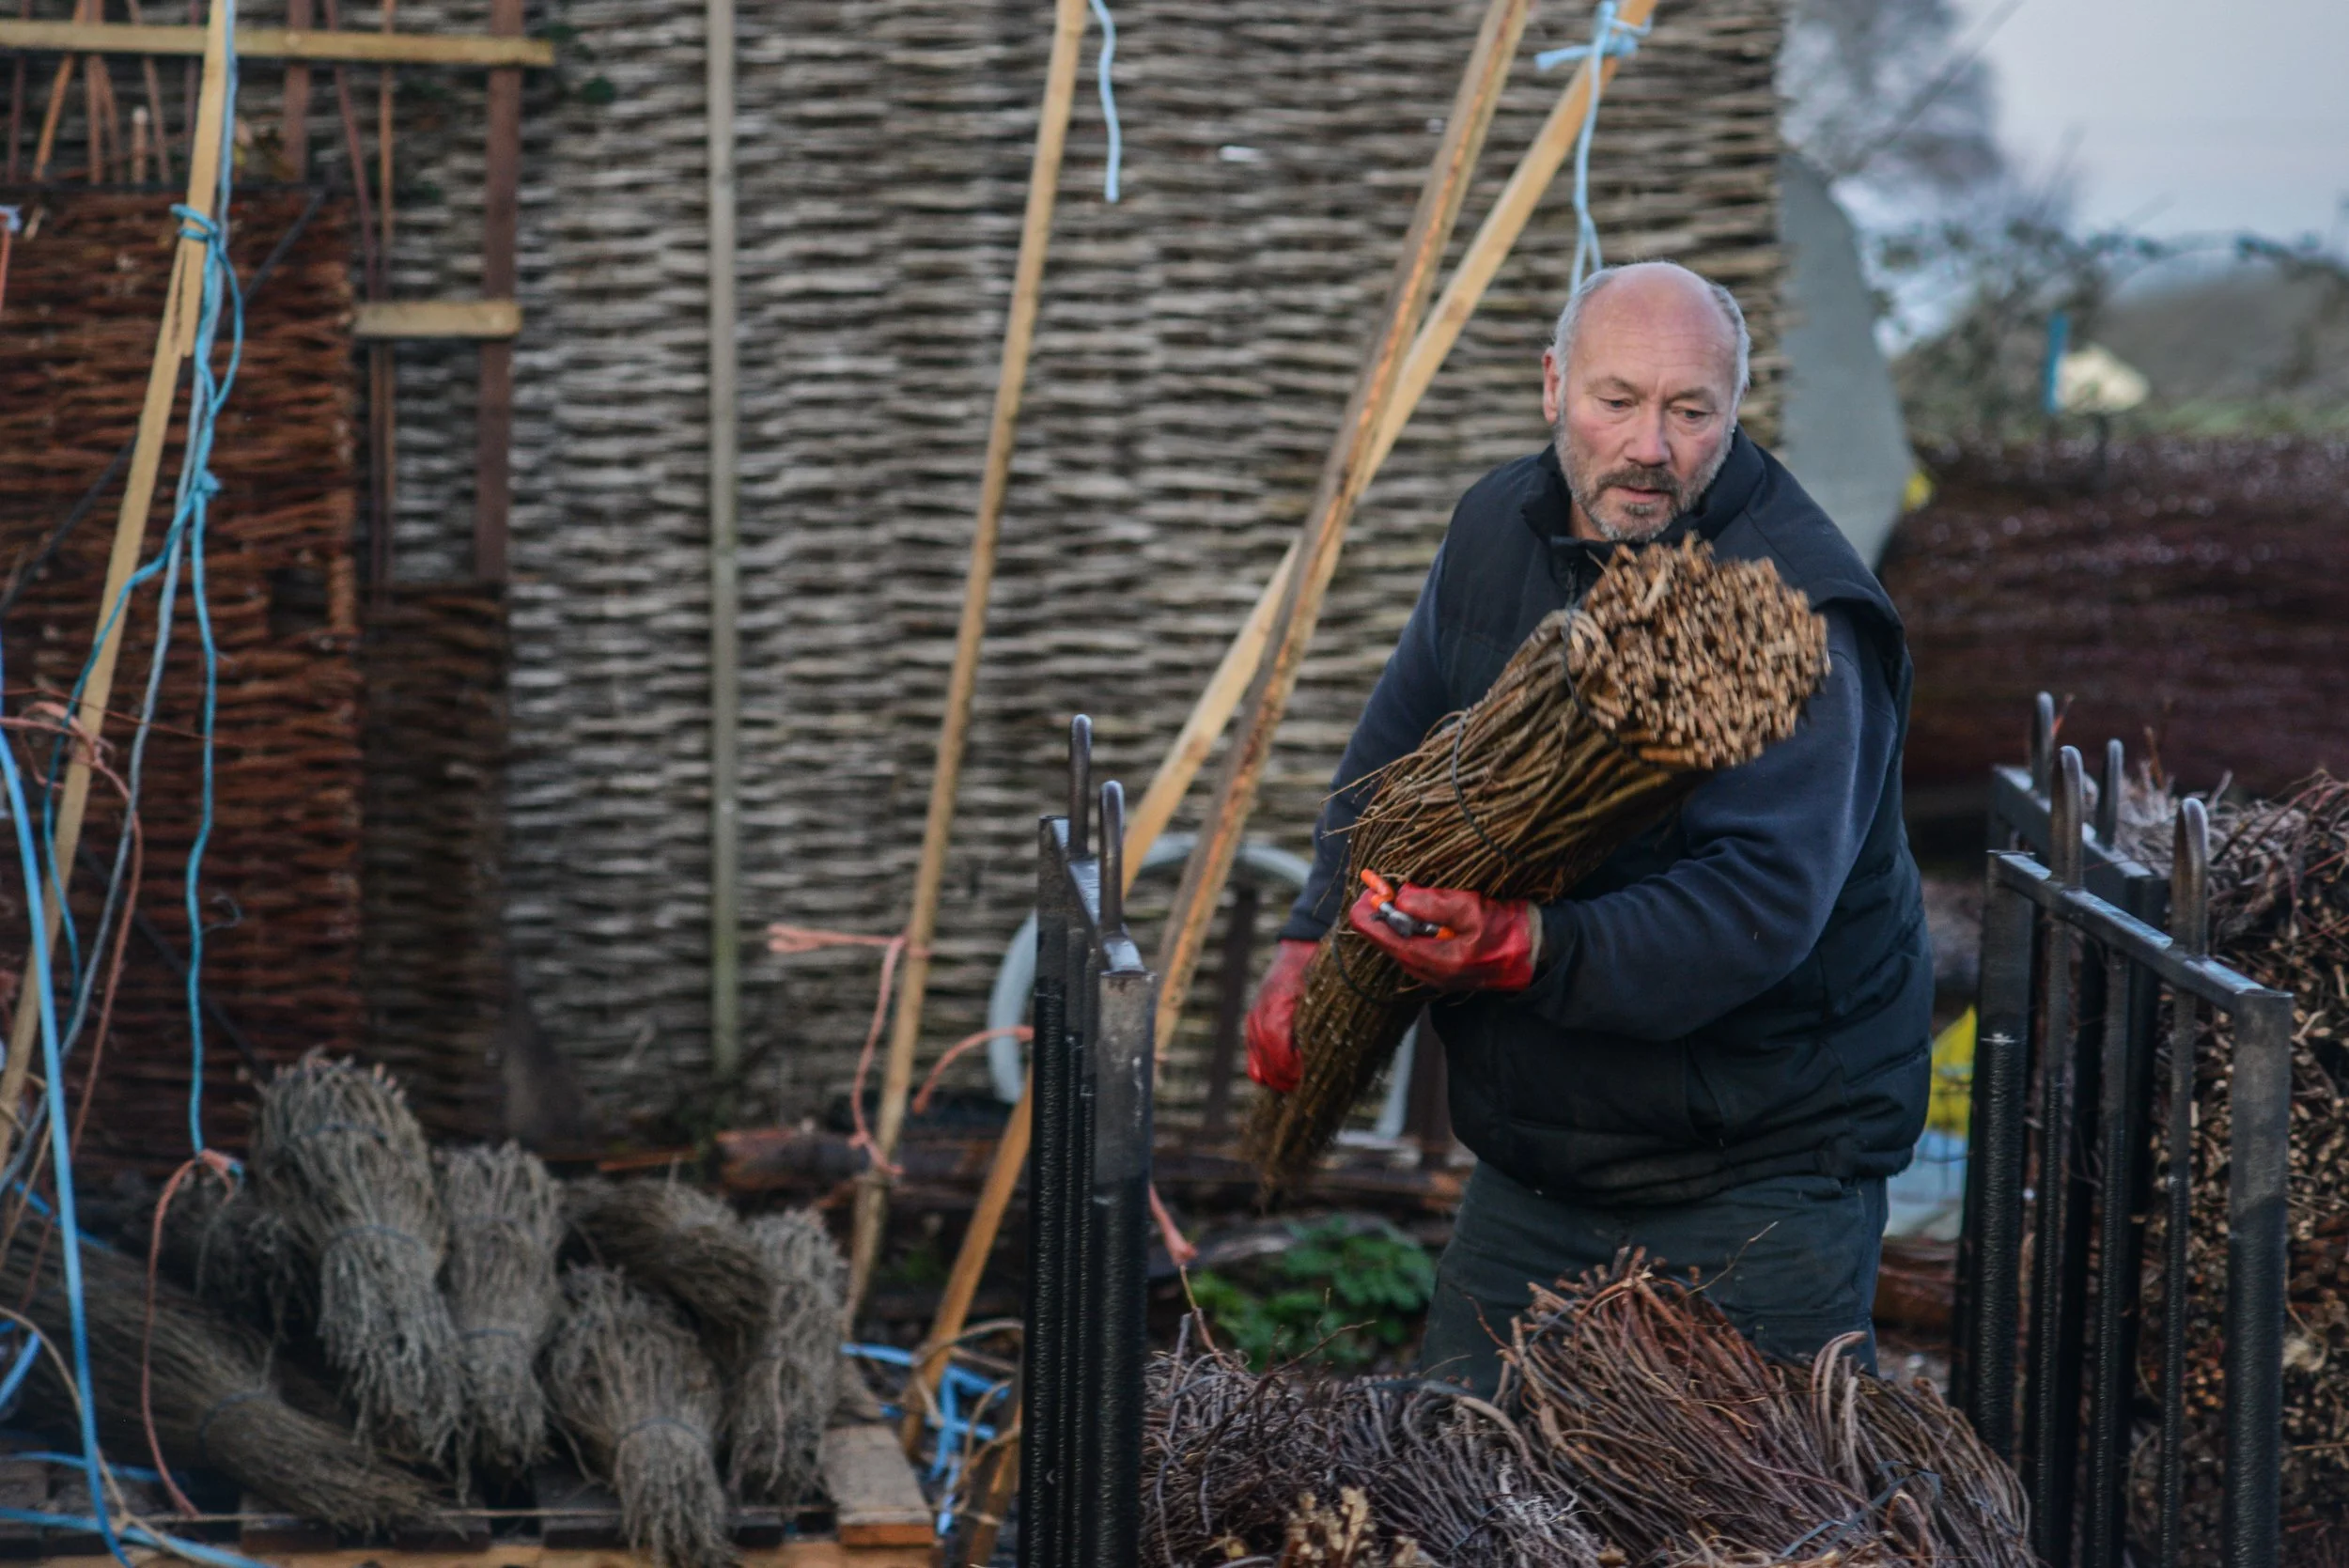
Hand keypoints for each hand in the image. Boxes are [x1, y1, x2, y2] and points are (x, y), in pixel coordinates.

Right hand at [1243, 939, 1317, 1092]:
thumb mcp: (1324, 995)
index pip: (1281, 1057)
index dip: (1298, 1071)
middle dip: (1292, 1080)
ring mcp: (1252, 1024)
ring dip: (1281, 1079)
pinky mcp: (1252, 1027)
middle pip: (1270, 1069)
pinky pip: (1254, 1062)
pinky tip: (1288, 1072)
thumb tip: (1323, 1059)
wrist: (1300, 950)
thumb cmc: (1319, 971)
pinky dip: (1268, 1072)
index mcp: (1276, 1009)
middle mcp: (1259, 1018)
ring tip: (1303, 1079)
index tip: (1316, 1072)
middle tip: (1313, 1080)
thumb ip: (1320, 1026)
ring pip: (1259, 1070)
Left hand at [1346, 881, 1537, 991]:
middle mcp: (1431, 974)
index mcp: (1436, 960)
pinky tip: (1415, 913)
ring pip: (1402, 946)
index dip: (1371, 914)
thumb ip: (1434, 904)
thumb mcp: (1473, 909)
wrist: (1540, 955)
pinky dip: (1409, 930)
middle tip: (1374, 889)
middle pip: (1390, 943)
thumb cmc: (1511, 930)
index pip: (1387, 938)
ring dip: (1395, 922)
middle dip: (1381, 915)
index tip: (1364, 892)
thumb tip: (1400, 897)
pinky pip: (1416, 949)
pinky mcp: (1446, 970)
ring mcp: (1437, 975)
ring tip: (1392, 896)